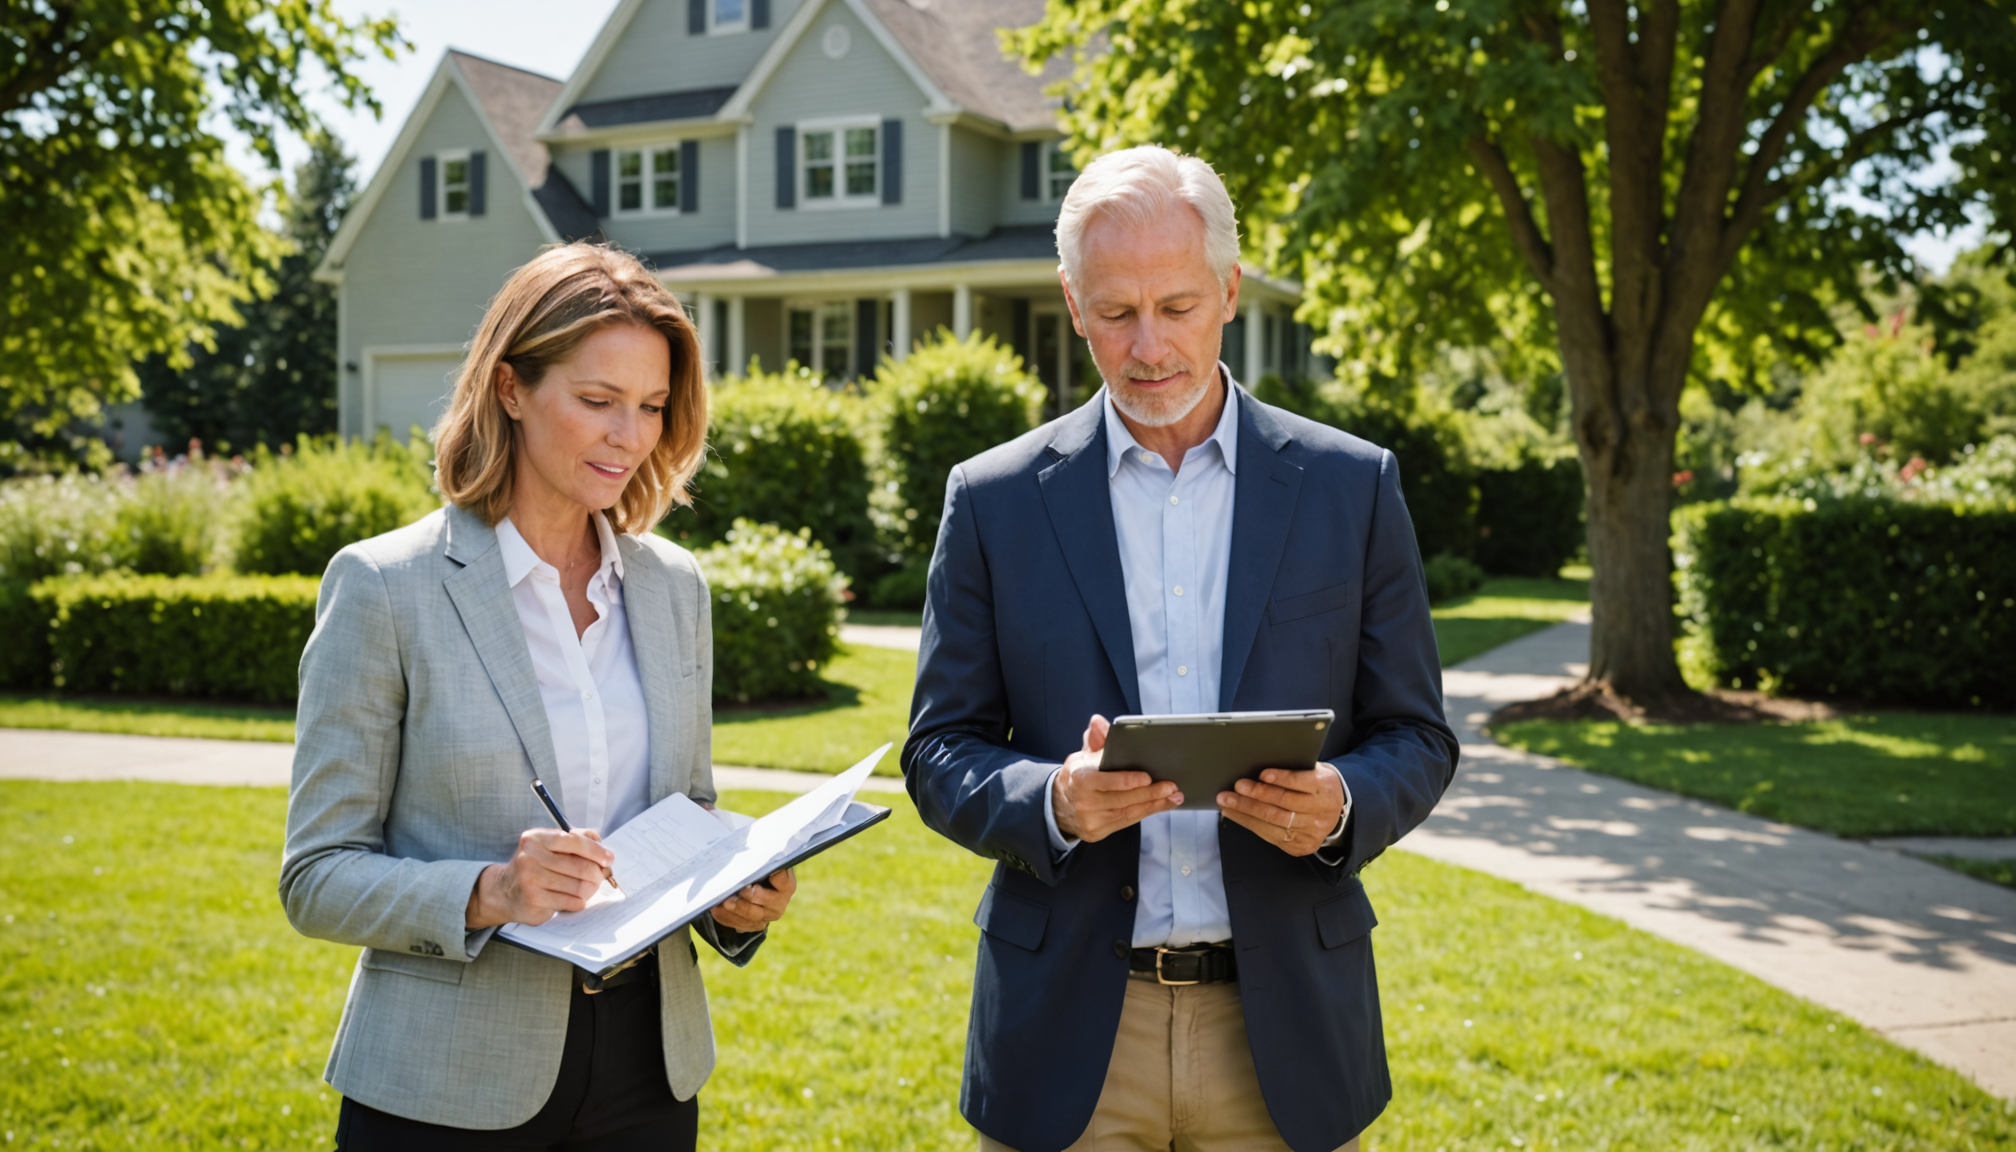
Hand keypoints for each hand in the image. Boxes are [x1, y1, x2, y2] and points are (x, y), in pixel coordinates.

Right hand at [466, 827, 616, 928]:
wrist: (504, 891)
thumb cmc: (536, 865)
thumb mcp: (550, 845)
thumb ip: (577, 838)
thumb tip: (601, 842)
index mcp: (537, 838)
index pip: (575, 841)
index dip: (596, 851)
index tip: (609, 858)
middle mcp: (531, 857)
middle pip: (581, 866)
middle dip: (596, 874)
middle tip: (600, 878)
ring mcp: (531, 880)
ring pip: (578, 886)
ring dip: (589, 890)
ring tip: (588, 889)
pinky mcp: (534, 900)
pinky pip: (570, 902)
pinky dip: (578, 902)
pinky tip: (574, 899)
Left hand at [711, 868, 794, 933]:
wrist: (758, 890)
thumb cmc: (760, 872)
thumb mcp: (765, 864)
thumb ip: (762, 861)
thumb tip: (750, 852)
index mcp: (786, 886)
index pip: (783, 880)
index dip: (773, 874)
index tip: (760, 869)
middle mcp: (779, 904)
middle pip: (765, 901)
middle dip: (750, 896)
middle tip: (738, 890)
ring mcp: (766, 917)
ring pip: (751, 916)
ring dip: (736, 909)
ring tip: (723, 901)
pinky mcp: (753, 926)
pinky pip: (739, 924)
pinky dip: (726, 916)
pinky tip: (716, 909)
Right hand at [1052, 715, 1183, 842]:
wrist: (1059, 806)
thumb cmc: (1077, 776)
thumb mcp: (1082, 755)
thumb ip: (1095, 739)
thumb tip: (1098, 721)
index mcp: (1080, 779)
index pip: (1107, 781)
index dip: (1129, 781)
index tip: (1148, 777)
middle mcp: (1084, 802)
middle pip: (1123, 799)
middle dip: (1151, 793)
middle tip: (1171, 787)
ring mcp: (1091, 820)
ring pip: (1129, 813)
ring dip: (1155, 804)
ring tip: (1174, 797)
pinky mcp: (1097, 833)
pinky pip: (1126, 822)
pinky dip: (1145, 812)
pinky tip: (1160, 805)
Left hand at [1216, 764, 1345, 857]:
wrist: (1331, 814)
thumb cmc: (1313, 786)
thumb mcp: (1312, 771)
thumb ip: (1293, 769)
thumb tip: (1257, 768)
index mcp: (1325, 787)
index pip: (1302, 782)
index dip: (1281, 778)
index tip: (1262, 774)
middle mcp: (1321, 811)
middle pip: (1284, 803)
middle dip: (1256, 795)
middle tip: (1236, 787)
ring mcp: (1311, 831)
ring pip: (1274, 821)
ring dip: (1246, 811)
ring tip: (1227, 802)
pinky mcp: (1301, 846)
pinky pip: (1270, 835)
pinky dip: (1249, 823)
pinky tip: (1234, 814)